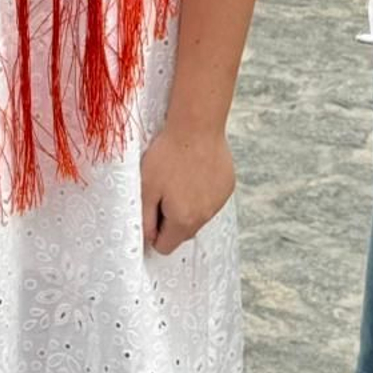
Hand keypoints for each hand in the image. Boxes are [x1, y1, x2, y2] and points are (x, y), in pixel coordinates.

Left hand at [139, 125, 234, 255]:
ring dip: (187, 205)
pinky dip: (202, 192)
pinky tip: (195, 171)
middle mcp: (205, 216)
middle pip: (182, 233)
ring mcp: (219, 202)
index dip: (154, 232)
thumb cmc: (168, 155)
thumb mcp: (146, 187)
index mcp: (183, 220)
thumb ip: (145, 219)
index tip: (150, 211)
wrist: (197, 126)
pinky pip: (210, 200)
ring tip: (180, 177)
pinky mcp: (227, 187)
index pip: (165, 246)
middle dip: (170, 220)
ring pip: (198, 216)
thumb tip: (148, 238)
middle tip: (163, 191)